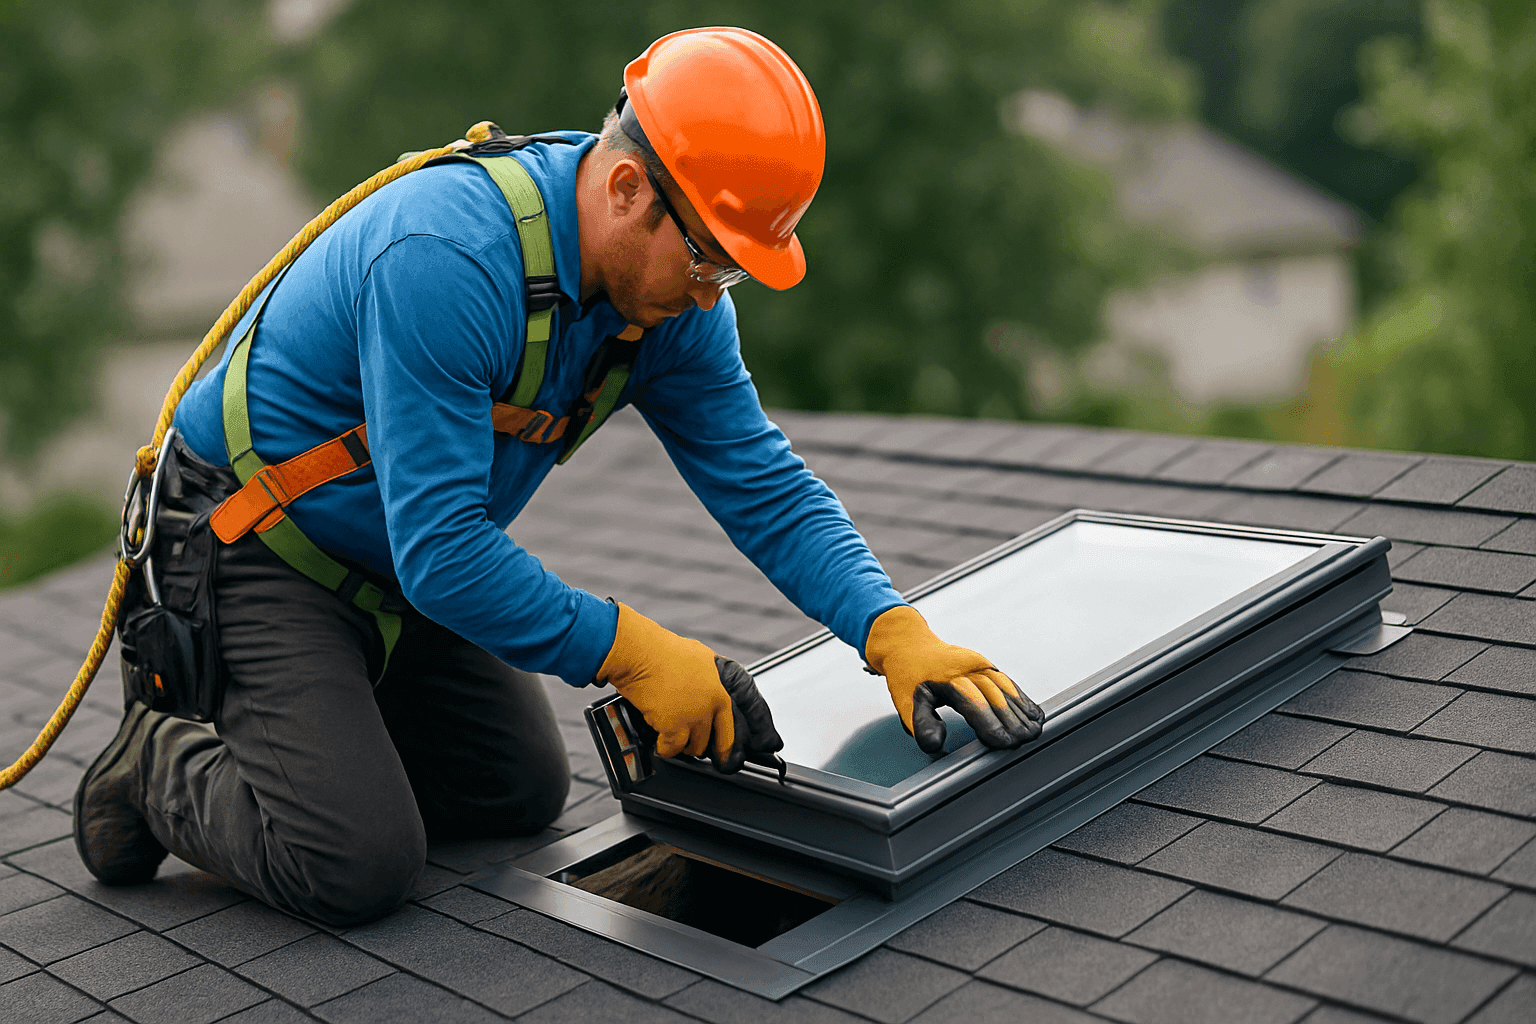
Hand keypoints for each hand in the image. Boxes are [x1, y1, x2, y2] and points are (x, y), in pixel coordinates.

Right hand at [599, 604, 782, 771]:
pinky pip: (672, 749)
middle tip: (709, 753)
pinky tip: (659, 736)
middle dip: (715, 750)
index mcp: (724, 682)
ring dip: (683, 743)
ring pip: (696, 748)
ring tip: (671, 727)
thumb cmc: (661, 652)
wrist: (638, 652)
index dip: (762, 731)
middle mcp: (716, 700)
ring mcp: (697, 714)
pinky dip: (664, 747)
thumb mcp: (700, 658)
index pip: (753, 710)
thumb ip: (713, 681)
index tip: (768, 745)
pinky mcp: (676, 726)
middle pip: (723, 740)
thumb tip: (716, 698)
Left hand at [865, 605, 1043, 754]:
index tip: (1004, 742)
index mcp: (947, 678)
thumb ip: (921, 724)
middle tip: (1025, 740)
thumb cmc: (908, 676)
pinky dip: (1020, 698)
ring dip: (1021, 710)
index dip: (990, 724)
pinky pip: (1006, 682)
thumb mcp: (905, 701)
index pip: (973, 703)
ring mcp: (978, 664)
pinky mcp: (985, 665)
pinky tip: (1032, 712)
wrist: (910, 644)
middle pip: (994, 696)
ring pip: (1004, 688)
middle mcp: (967, 668)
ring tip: (1034, 730)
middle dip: (1012, 720)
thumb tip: (936, 744)